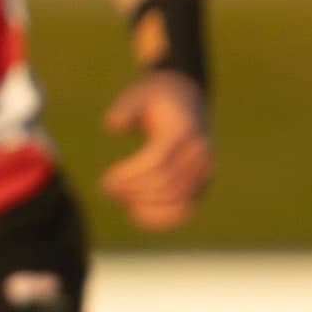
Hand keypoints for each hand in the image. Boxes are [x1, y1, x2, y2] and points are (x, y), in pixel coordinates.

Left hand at [99, 71, 211, 230]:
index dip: (130, 175)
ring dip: (147, 206)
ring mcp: (206, 169)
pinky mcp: (203, 183)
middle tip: (107, 189)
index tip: (105, 180)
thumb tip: (113, 126)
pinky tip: (136, 215)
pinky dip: (162, 218)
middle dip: (134, 191)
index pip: (158, 161)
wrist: (186, 95)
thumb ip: (125, 109)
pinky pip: (186, 209)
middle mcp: (200, 152)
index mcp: (185, 130)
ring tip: (121, 200)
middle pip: (167, 183)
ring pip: (178, 200)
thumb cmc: (156, 96)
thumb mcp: (139, 94)